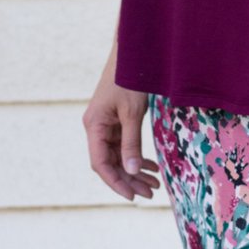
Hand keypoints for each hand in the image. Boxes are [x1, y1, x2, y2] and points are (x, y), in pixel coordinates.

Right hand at [82, 60, 161, 201]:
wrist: (132, 53)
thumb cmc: (129, 79)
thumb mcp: (132, 113)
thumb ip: (131, 142)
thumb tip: (131, 171)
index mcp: (94, 126)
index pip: (100, 163)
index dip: (115, 182)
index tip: (132, 196)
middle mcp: (96, 128)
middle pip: (110, 162)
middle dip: (129, 180)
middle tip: (151, 193)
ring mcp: (105, 124)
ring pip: (118, 156)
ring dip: (134, 170)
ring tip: (154, 184)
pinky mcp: (116, 120)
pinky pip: (124, 145)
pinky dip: (137, 156)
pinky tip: (151, 166)